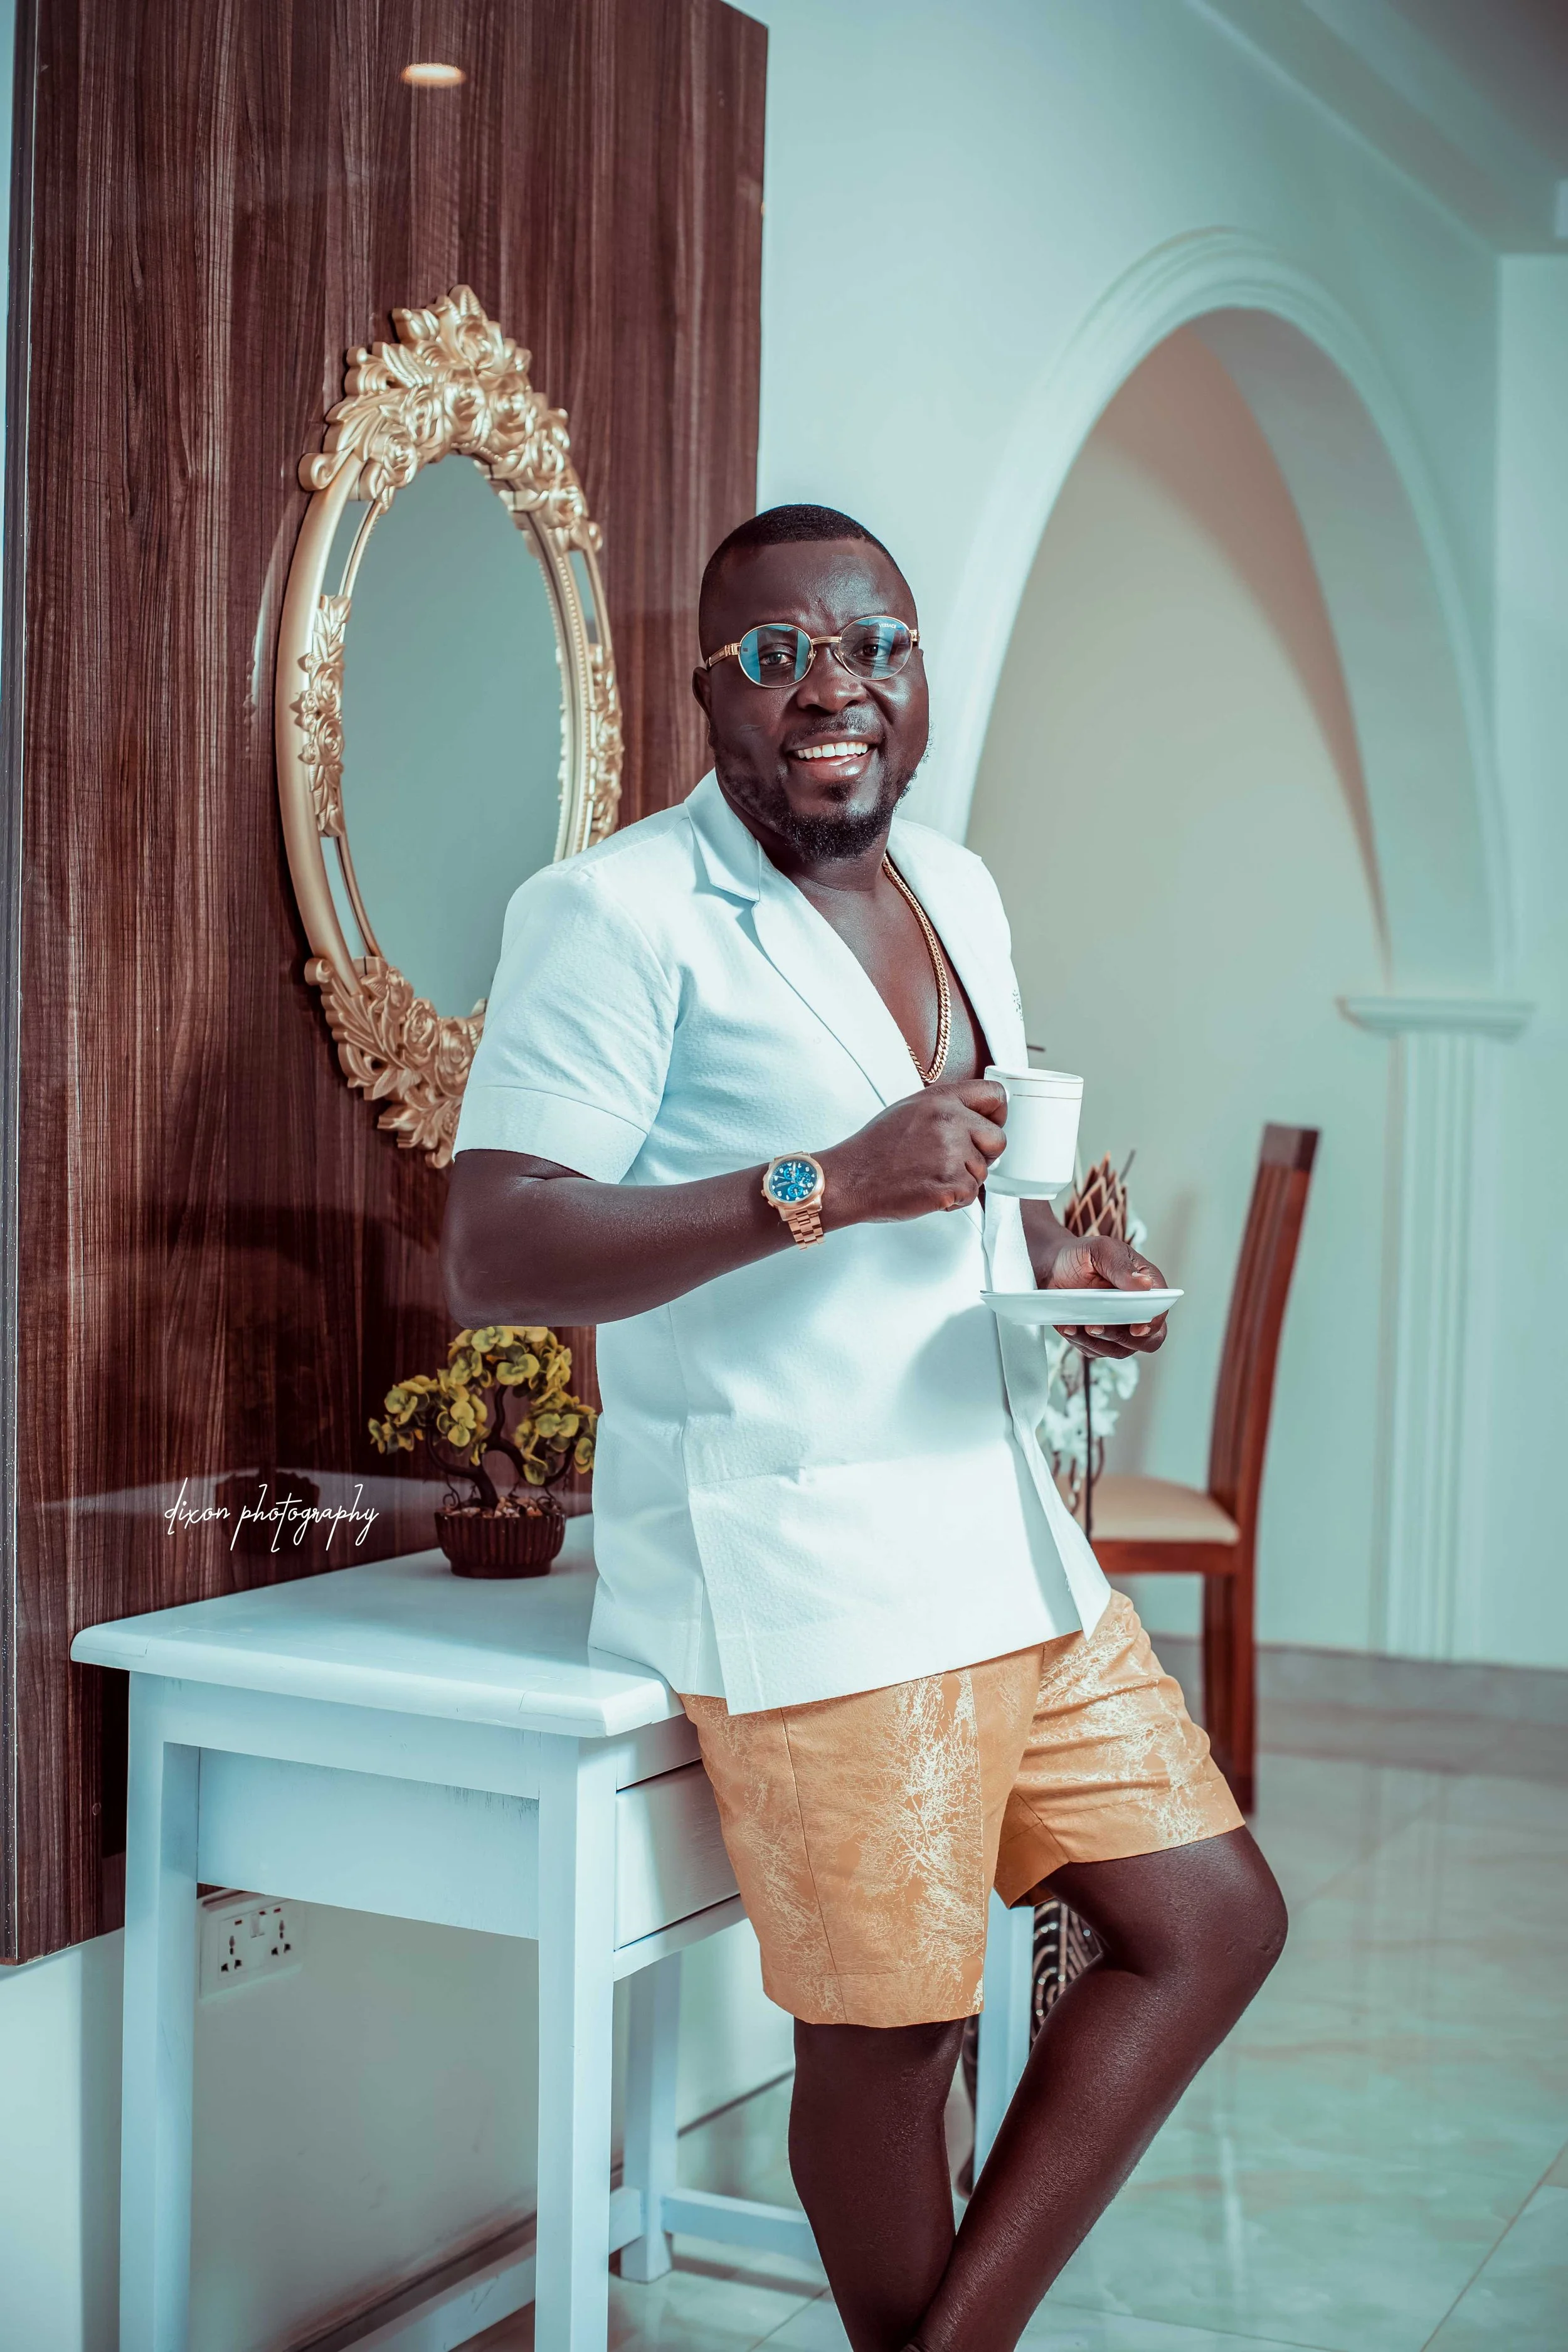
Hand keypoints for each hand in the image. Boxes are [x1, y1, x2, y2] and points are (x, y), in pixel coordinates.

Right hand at [818, 1080, 1007, 1224]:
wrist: (850, 1180)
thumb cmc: (876, 1148)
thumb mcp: (911, 1109)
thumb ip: (947, 1107)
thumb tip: (978, 1116)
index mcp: (941, 1099)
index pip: (995, 1095)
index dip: (997, 1115)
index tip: (987, 1127)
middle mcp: (949, 1121)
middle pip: (998, 1140)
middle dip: (984, 1155)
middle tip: (955, 1162)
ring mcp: (950, 1153)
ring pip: (983, 1172)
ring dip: (963, 1180)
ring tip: (929, 1176)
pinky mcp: (948, 1184)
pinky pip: (971, 1195)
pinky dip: (954, 1200)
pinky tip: (928, 1191)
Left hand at [1046, 1229, 1169, 1359]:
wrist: (1055, 1267)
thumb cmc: (1083, 1256)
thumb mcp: (1102, 1251)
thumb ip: (1122, 1267)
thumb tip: (1145, 1284)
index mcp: (1147, 1286)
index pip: (1160, 1310)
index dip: (1153, 1323)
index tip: (1136, 1328)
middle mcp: (1138, 1310)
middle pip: (1149, 1340)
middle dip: (1124, 1339)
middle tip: (1097, 1326)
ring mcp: (1120, 1327)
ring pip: (1121, 1350)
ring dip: (1099, 1342)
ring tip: (1080, 1325)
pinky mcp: (1100, 1338)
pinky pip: (1096, 1350)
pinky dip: (1081, 1342)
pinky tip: (1068, 1327)